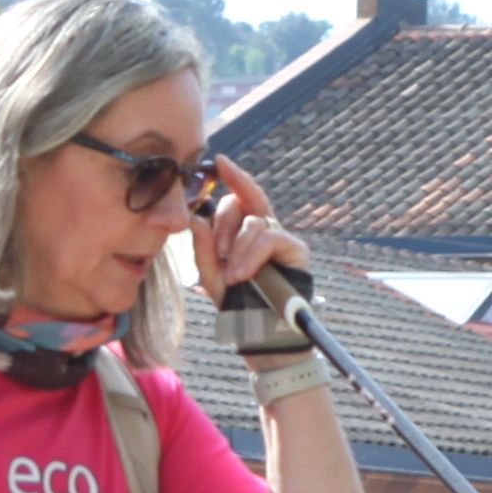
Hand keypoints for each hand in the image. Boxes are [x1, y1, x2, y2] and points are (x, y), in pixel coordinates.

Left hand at [192, 156, 312, 316]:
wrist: (261, 331)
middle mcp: (265, 229)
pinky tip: (242, 273)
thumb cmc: (237, 303)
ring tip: (231, 275)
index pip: (238, 197)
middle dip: (224, 223)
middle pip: (242, 203)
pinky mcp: (295, 249)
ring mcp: (282, 238)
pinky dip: (251, 254)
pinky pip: (269, 237)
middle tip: (218, 251)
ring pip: (254, 221)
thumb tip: (196, 218)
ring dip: (237, 247)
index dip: (233, 177)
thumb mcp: (211, 275)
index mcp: (244, 232)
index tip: (220, 161)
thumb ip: (203, 248)